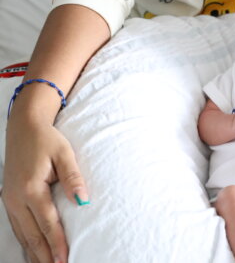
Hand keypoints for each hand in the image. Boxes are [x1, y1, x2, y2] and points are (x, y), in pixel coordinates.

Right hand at [2, 115, 87, 262]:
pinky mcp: (8, 200)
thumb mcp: (64, 153)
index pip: (47, 223)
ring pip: (22, 235)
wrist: (23, 127)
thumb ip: (73, 177)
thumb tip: (83, 200)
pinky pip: (17, 228)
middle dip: (45, 256)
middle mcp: (16, 199)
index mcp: (31, 188)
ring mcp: (9, 201)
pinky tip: (33, 253)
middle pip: (32, 236)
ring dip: (35, 253)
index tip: (65, 260)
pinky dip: (26, 243)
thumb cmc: (46, 139)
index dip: (57, 244)